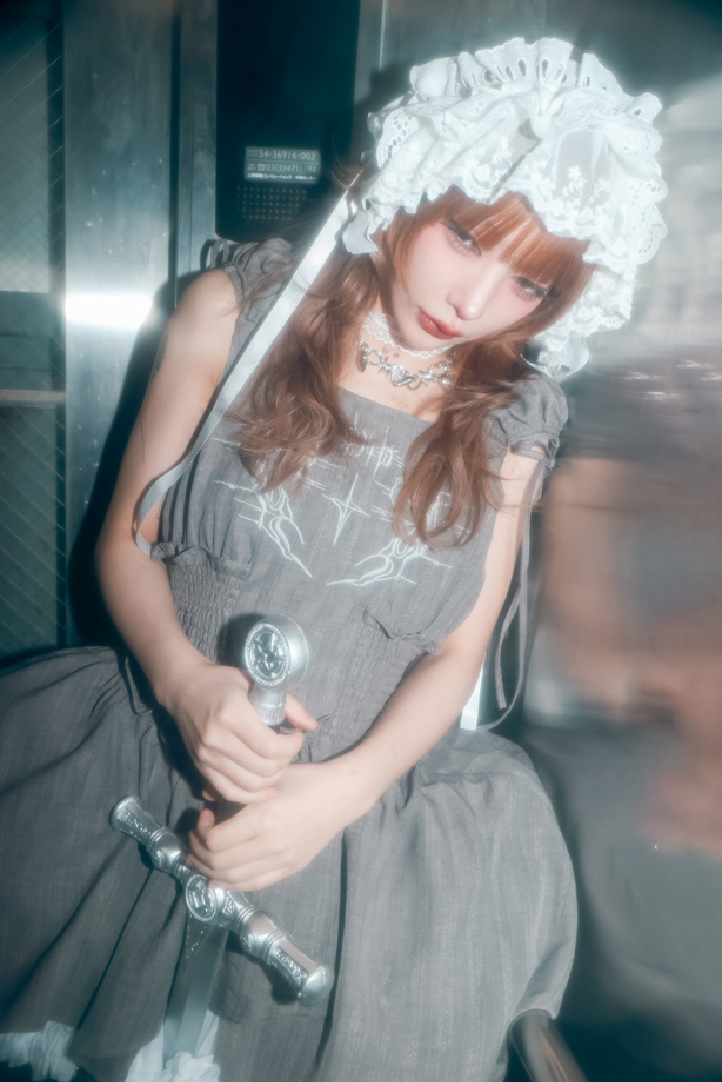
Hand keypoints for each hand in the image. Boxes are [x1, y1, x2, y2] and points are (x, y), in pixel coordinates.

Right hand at [168, 659, 315, 803]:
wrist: (183, 687)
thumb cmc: (222, 681)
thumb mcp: (256, 682)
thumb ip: (287, 704)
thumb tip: (311, 725)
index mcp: (233, 715)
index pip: (271, 747)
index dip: (293, 747)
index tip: (297, 737)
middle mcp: (217, 739)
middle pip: (263, 769)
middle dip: (285, 763)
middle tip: (289, 750)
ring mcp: (206, 756)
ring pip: (249, 784)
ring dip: (272, 780)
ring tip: (278, 764)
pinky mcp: (200, 767)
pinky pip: (229, 791)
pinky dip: (251, 796)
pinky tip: (266, 791)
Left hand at [187, 761, 358, 889]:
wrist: (340, 796)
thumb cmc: (304, 779)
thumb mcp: (268, 779)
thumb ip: (236, 790)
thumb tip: (205, 798)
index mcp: (263, 819)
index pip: (216, 842)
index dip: (200, 833)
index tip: (202, 816)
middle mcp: (271, 845)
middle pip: (219, 864)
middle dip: (198, 853)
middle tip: (195, 837)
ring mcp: (281, 861)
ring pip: (233, 879)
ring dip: (209, 871)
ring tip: (200, 857)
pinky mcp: (289, 870)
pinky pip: (252, 884)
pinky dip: (230, 884)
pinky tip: (217, 878)